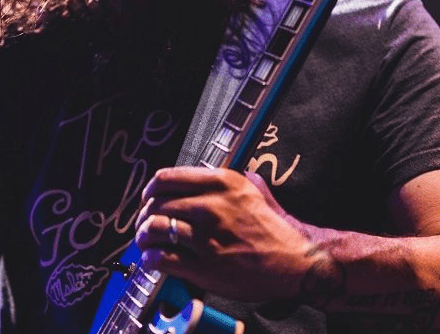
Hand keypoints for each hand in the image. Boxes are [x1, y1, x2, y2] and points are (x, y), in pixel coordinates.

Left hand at [134, 167, 315, 301]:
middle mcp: (211, 206)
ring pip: (154, 229)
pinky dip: (151, 259)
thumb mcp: (256, 190)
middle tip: (146, 223)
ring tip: (145, 241)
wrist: (296, 262)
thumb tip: (213, 173)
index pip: (166, 178)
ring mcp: (206, 237)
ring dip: (144, 236)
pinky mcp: (203, 266)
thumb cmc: (276, 230)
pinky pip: (161, 258)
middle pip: (156, 205)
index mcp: (222, 183)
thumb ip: (233, 179)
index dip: (151, 189)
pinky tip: (153, 259)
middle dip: (145, 215)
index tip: (149, 197)